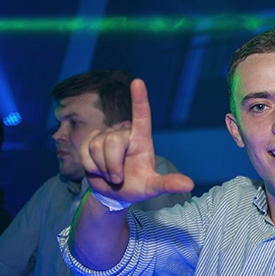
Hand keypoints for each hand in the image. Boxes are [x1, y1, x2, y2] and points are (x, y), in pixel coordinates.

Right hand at [80, 78, 192, 203]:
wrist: (113, 193)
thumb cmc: (136, 186)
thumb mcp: (152, 187)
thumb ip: (168, 184)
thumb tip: (189, 185)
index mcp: (141, 139)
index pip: (142, 116)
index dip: (139, 99)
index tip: (138, 82)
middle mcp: (124, 133)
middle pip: (113, 142)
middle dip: (113, 166)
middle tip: (118, 178)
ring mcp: (106, 135)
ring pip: (97, 147)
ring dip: (102, 168)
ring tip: (110, 175)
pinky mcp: (90, 140)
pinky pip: (84, 151)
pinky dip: (91, 166)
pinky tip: (98, 170)